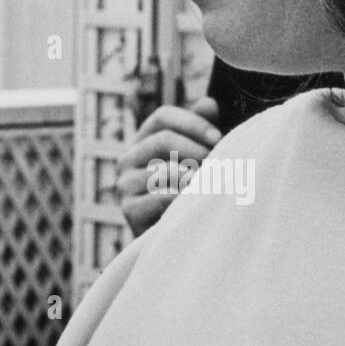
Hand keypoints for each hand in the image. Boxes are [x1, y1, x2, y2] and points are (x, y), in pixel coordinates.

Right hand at [113, 98, 220, 236]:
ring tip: (213, 187)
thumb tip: (209, 103)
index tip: (219, 139)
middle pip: (162, 139)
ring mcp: (124, 184)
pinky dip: (184, 199)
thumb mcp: (197, 159)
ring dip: (195, 178)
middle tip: (220, 168)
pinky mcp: (129, 209)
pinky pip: (161, 197)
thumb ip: (201, 131)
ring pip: (164, 169)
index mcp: (143, 140)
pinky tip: (197, 204)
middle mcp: (127, 158)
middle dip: (197, 151)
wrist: (178, 242)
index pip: (162, 117)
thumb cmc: (191, 193)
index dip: (193, 123)